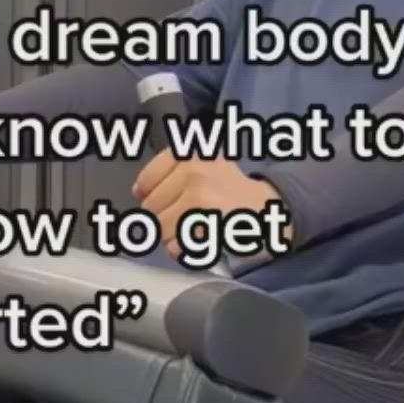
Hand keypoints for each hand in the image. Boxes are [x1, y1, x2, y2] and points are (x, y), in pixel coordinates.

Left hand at [132, 151, 288, 259]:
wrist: (266, 207)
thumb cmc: (229, 188)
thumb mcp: (201, 163)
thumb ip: (168, 172)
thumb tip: (138, 192)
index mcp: (188, 153)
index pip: (146, 182)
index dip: (151, 196)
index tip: (166, 200)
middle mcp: (193, 172)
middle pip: (150, 208)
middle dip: (164, 217)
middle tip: (188, 214)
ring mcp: (200, 198)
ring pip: (160, 228)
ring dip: (172, 235)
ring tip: (194, 225)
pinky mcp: (207, 225)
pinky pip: (175, 246)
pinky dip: (183, 249)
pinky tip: (199, 237)